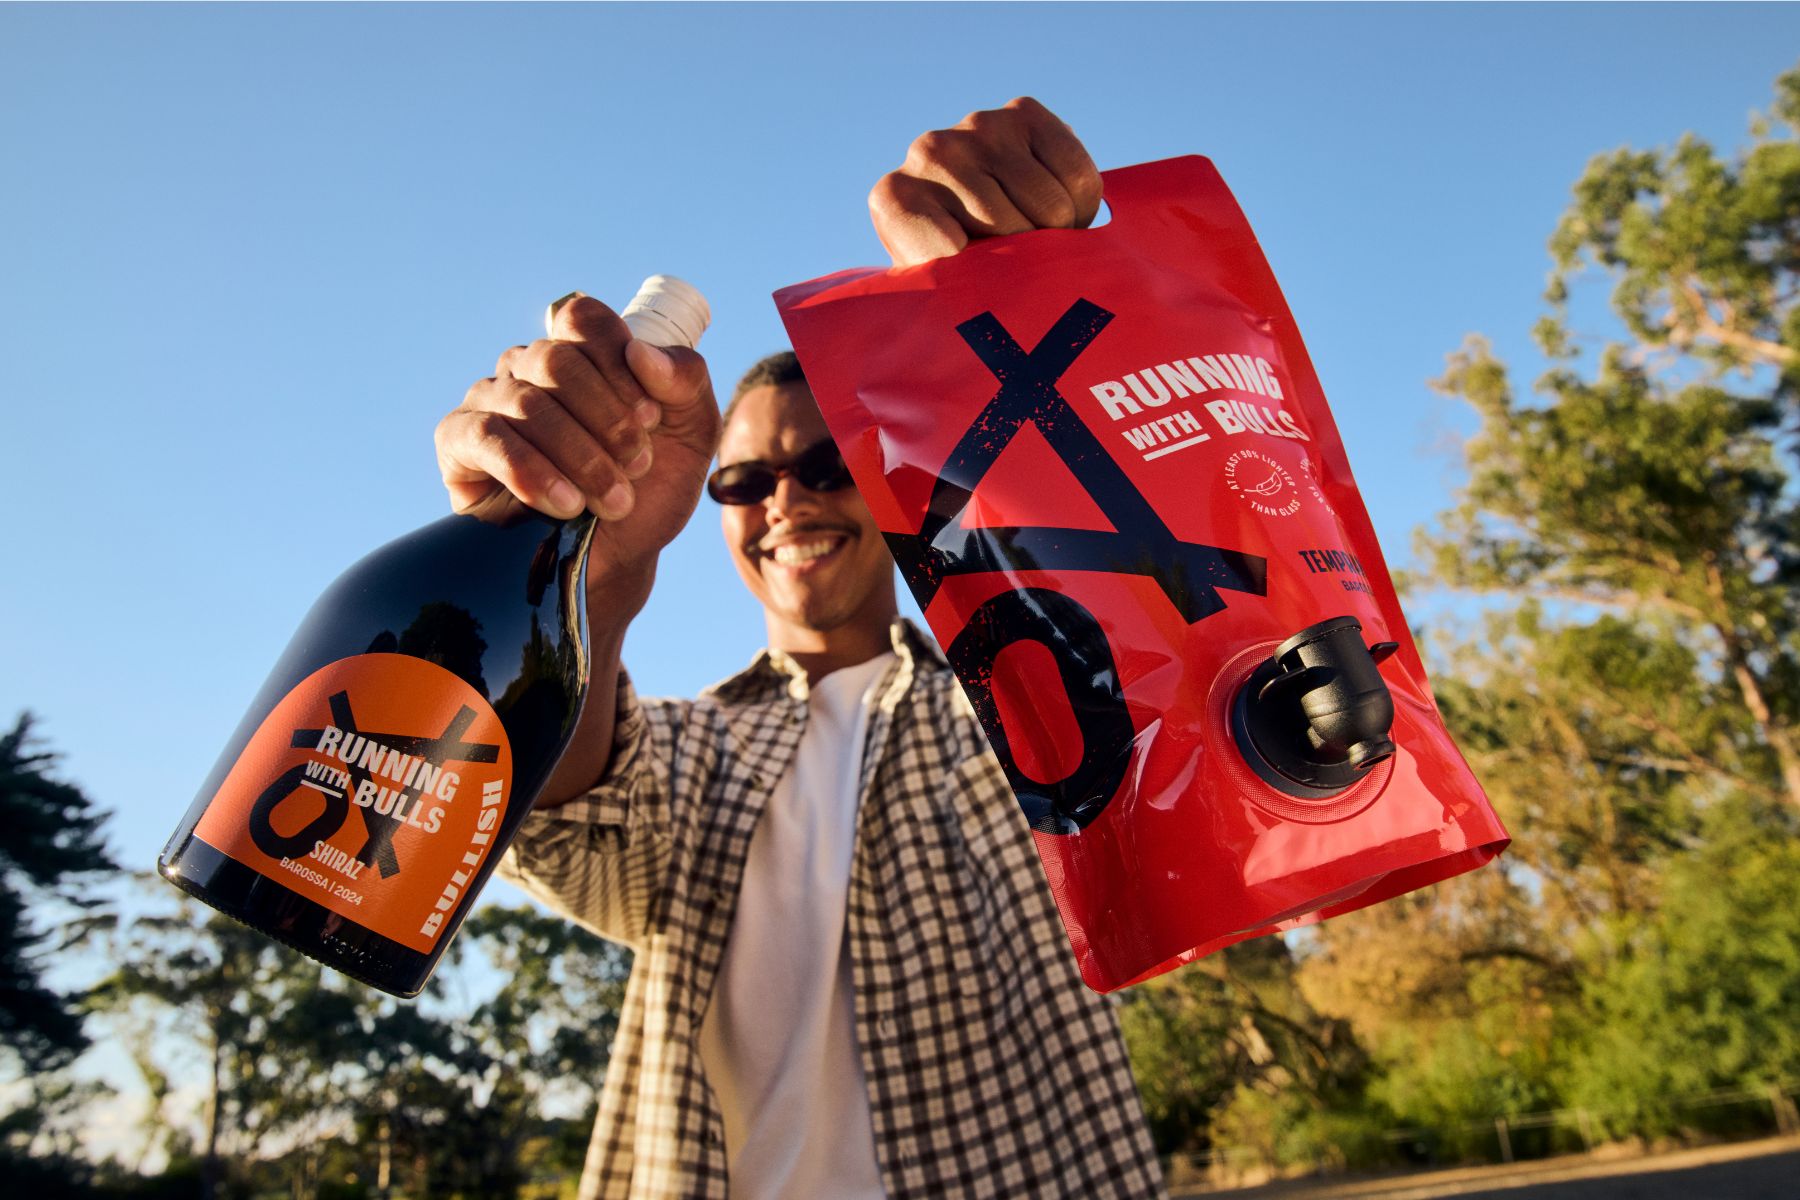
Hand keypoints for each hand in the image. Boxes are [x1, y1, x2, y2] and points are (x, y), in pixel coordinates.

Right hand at [433, 294, 719, 585]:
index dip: (619, 365)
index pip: (584, 321)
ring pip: (528, 404)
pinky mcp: (458, 441)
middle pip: (556, 360)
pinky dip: (532, 473)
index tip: (652, 418)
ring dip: (581, 457)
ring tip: (614, 501)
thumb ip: (685, 382)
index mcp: (581, 353)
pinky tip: (565, 505)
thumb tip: (641, 352)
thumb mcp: (692, 434)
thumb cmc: (650, 489)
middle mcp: (528, 368)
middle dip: (607, 419)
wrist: (617, 558)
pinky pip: (487, 438)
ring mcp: (489, 400)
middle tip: (638, 465)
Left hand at [868, 96, 1102, 267]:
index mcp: (895, 201)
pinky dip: (1084, 207)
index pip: (953, 253)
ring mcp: (975, 126)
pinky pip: (1078, 177)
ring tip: (1037, 236)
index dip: (983, 281)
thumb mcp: (945, 293)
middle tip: (1018, 261)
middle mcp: (928, 152)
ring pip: (1052, 207)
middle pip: (1010, 231)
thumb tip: (1008, 285)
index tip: (981, 285)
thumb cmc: (959, 267)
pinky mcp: (1022, 112)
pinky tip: (1056, 210)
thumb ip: (959, 288)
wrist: (974, 218)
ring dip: (1060, 235)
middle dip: (1028, 258)